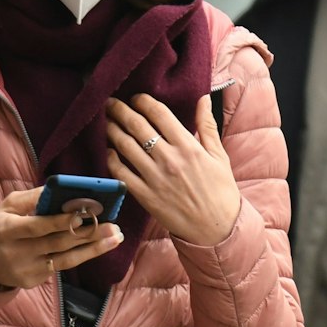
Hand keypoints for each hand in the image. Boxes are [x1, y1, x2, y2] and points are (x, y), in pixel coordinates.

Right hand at [0, 186, 121, 290]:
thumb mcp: (9, 206)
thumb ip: (35, 197)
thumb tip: (63, 189)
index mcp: (8, 230)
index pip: (38, 226)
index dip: (62, 220)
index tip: (86, 212)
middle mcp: (16, 252)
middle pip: (58, 243)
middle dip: (88, 234)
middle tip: (114, 225)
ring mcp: (25, 270)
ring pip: (65, 259)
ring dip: (93, 248)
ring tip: (115, 237)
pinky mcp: (32, 281)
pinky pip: (60, 267)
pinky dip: (80, 256)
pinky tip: (98, 246)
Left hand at [106, 95, 239, 245]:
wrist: (217, 229)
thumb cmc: (221, 191)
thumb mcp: (219, 155)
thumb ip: (207, 126)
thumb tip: (203, 98)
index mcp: (188, 146)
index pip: (159, 114)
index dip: (143, 101)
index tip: (136, 97)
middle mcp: (169, 159)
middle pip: (137, 126)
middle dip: (120, 110)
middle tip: (109, 102)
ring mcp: (155, 178)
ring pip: (125, 146)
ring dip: (112, 130)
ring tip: (105, 122)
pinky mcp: (146, 196)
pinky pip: (121, 174)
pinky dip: (111, 160)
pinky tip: (108, 152)